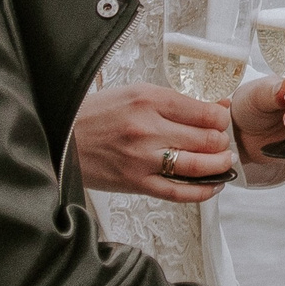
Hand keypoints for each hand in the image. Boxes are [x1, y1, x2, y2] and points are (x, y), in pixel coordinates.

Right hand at [72, 84, 236, 200]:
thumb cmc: (96, 114)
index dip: (221, 118)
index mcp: (148, 100)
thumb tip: (216, 105)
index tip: (221, 120)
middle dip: (222, 141)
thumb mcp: (134, 93)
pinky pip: (178, 192)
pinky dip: (202, 191)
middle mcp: (147, 129)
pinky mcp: (136, 183)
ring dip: (219, 165)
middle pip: (206, 139)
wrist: (60, 137)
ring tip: (224, 161)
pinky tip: (213, 186)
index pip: (203, 112)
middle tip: (223, 141)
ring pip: (198, 166)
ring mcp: (142, 159)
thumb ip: (175, 100)